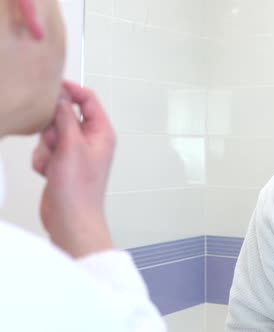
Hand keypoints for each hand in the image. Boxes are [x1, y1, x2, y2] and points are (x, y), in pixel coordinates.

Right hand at [32, 81, 114, 257]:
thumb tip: (61, 96)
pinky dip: (43, 160)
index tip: (52, 85)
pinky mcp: (62, 163)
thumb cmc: (78, 188)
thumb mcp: (71, 145)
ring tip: (54, 164)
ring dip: (46, 148)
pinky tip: (48, 173)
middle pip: (65, 116)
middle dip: (53, 129)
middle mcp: (91, 140)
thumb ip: (65, 117)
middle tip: (55, 143)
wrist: (70, 218)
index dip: (71, 90)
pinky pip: (45, 150)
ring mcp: (75, 152)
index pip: (88, 100)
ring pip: (51, 134)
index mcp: (101, 132)